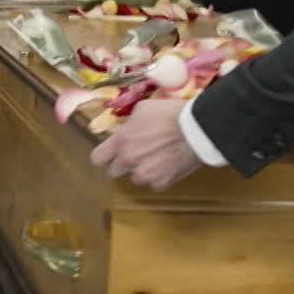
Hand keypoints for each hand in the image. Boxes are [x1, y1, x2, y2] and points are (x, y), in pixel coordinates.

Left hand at [88, 98, 202, 191]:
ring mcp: (145, 175)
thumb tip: (123, 131)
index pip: (97, 158)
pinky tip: (169, 164)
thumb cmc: (169, 114)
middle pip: (113, 172)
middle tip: (136, 154)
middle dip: (122, 164)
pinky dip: (159, 176)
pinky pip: (154, 183)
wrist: (196, 129)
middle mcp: (129, 161)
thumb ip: (128, 124)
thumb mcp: (142, 109)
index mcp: (121, 142)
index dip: (104, 155)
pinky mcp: (161, 184)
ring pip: (135, 178)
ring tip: (157, 158)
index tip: (111, 153)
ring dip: (142, 170)